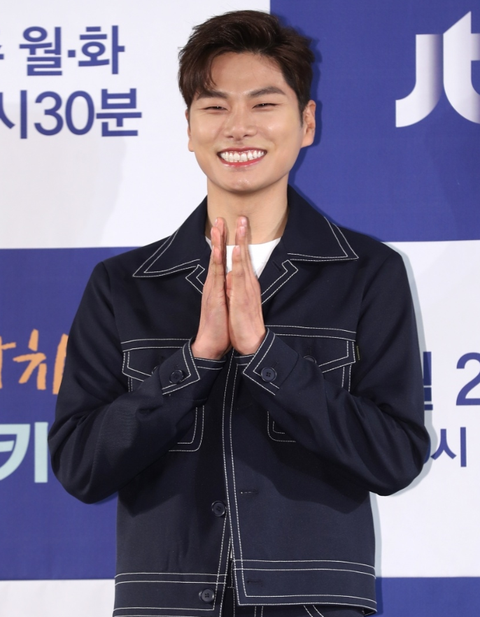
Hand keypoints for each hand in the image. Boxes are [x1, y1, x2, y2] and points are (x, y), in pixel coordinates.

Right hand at [191, 218, 230, 359]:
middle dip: (218, 236)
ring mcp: (212, 289)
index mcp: (219, 285)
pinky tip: (217, 250)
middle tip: (220, 217)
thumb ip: (228, 289)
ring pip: (214, 261)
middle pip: (216, 255)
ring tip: (217, 227)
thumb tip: (231, 279)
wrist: (212, 343)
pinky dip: (216, 262)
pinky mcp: (213, 297)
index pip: (221, 259)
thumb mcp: (226, 303)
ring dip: (216, 243)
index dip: (224, 243)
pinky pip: (215, 276)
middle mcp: (214, 284)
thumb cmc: (220, 325)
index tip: (227, 227)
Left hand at [226, 217, 265, 354]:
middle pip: (245, 254)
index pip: (244, 258)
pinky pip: (239, 276)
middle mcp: (248, 283)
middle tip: (242, 216)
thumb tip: (233, 277)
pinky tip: (236, 250)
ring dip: (241, 241)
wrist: (251, 342)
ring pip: (243, 260)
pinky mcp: (242, 296)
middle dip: (243, 235)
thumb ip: (237, 288)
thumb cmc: (244, 324)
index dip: (241, 241)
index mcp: (246, 284)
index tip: (239, 226)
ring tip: (240, 224)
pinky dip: (238, 262)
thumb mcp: (239, 302)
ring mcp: (246, 289)